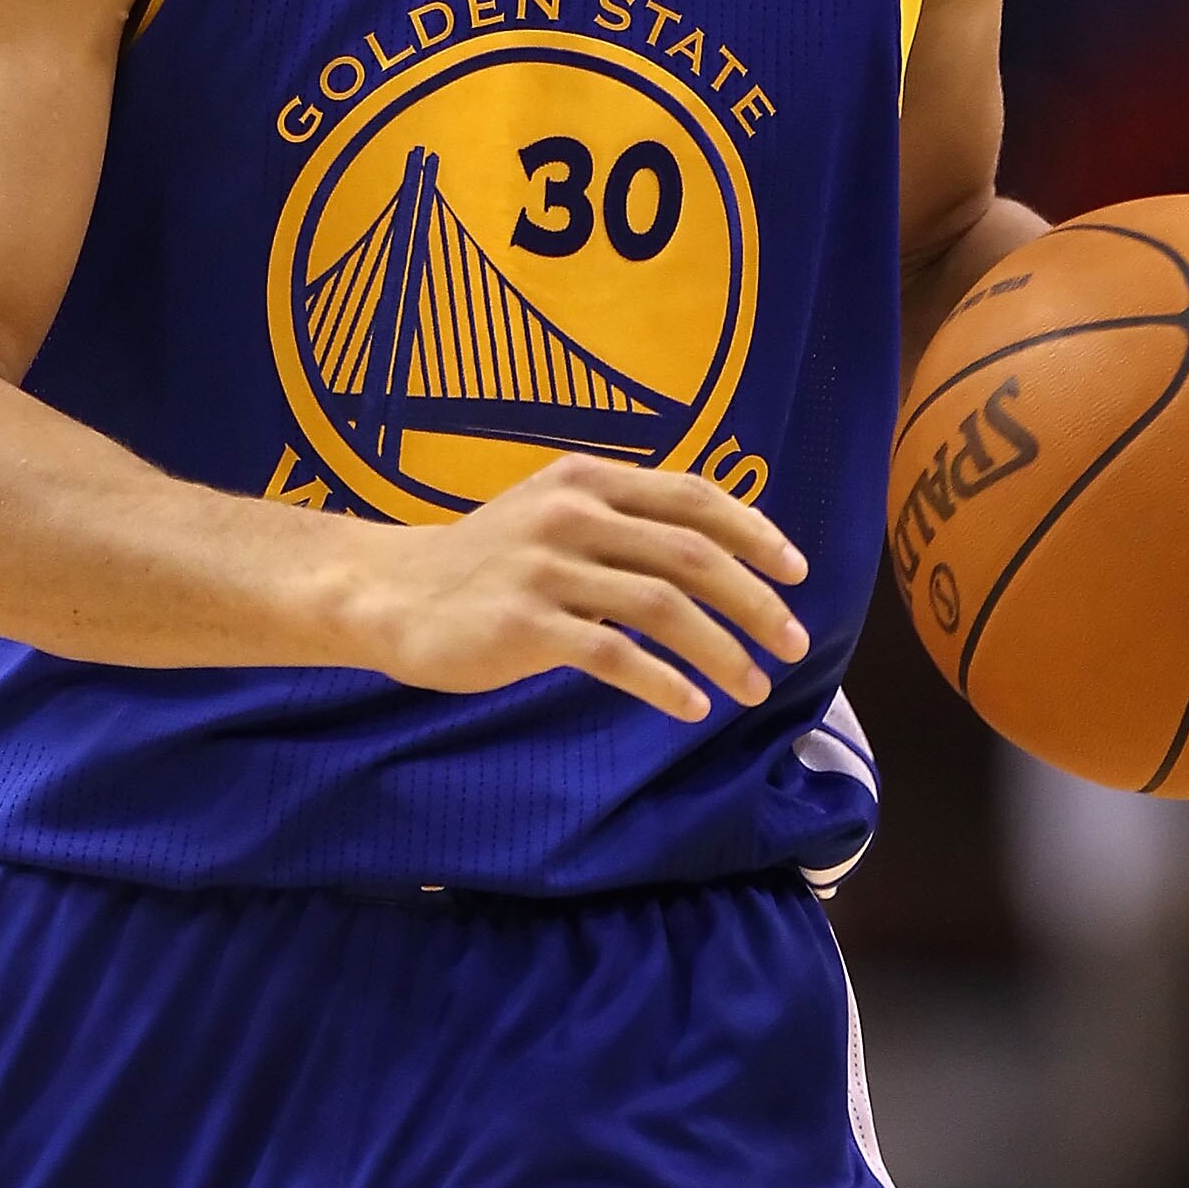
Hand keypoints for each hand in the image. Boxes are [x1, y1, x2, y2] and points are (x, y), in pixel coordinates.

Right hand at [354, 453, 810, 722]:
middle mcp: (572, 513)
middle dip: (755, 600)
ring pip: (663, 606)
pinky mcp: (525, 625)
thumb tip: (716, 549)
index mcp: (588, 479)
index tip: (797, 571)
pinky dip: (664, 683)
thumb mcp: (552, 514)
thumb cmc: (485, 562)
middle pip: (692, 553)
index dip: (754, 533)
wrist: (391, 593)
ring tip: (754, 687)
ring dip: (722, 650)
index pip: (693, 497)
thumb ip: (622, 520)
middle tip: (795, 642)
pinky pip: (614, 655)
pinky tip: (691, 707)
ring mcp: (547, 568)